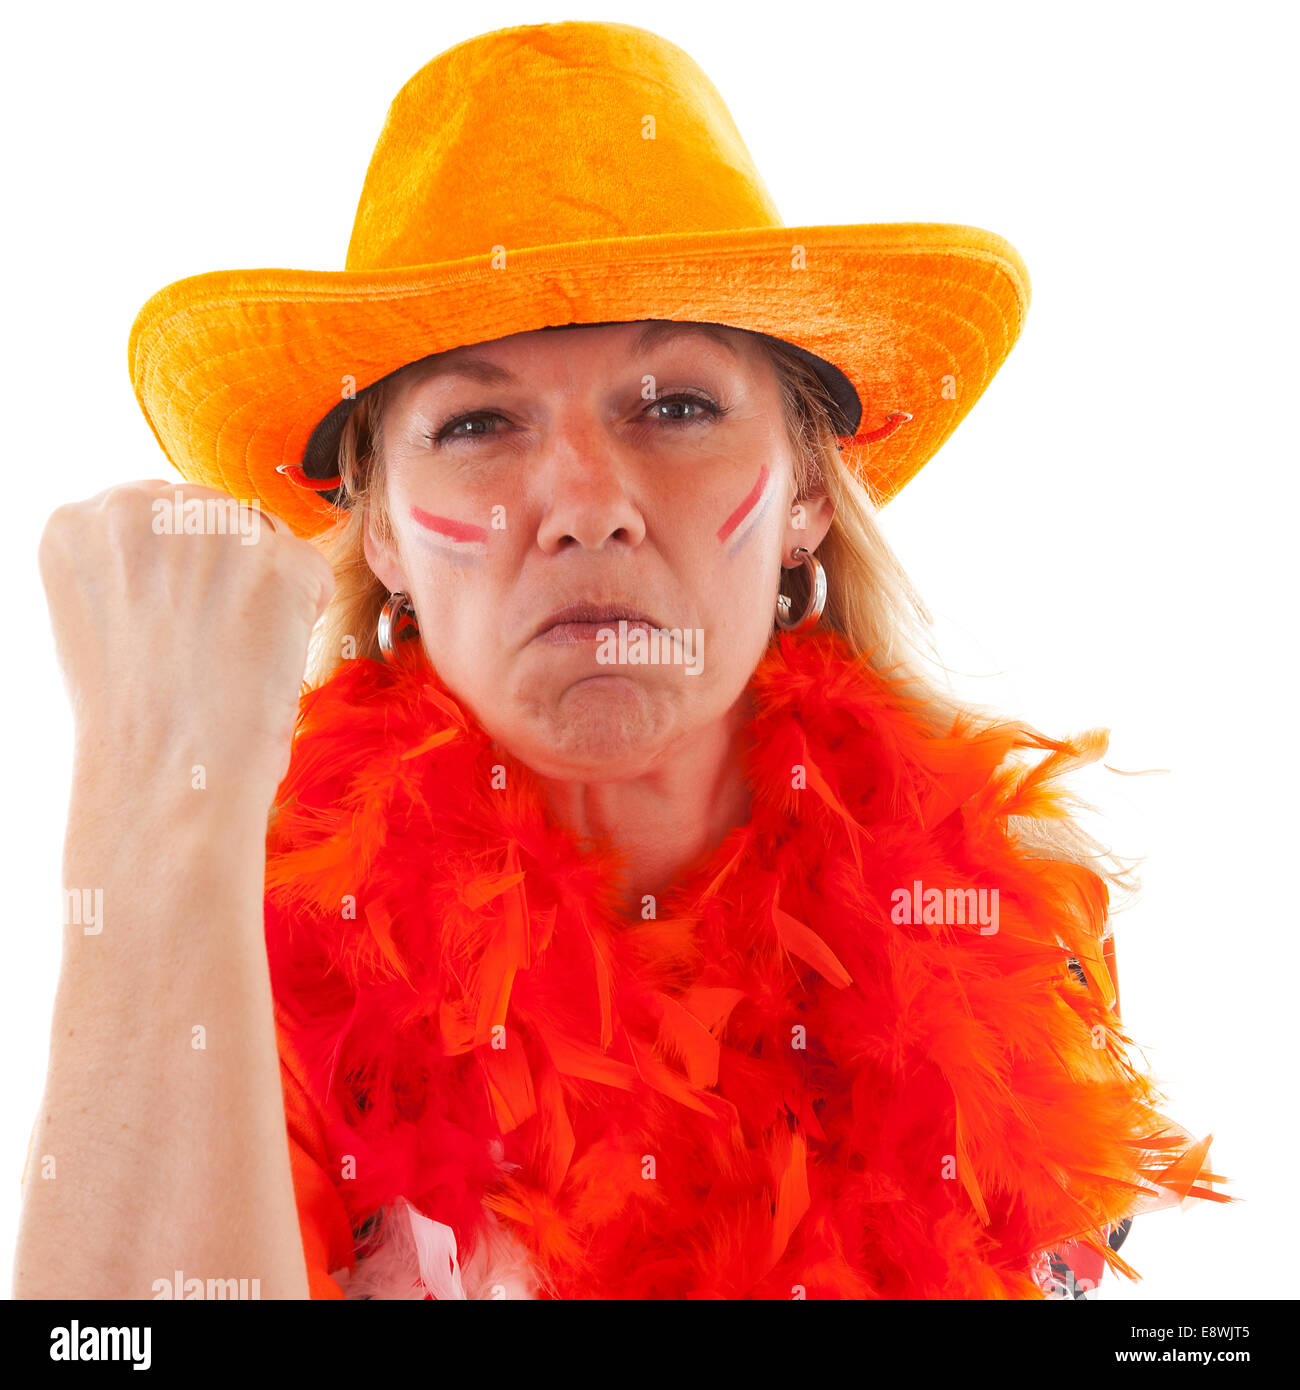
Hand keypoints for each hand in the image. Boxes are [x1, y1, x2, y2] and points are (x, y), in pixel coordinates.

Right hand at [38, 480, 334, 807]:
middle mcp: (139, 506)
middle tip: (207, 647)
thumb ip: (136, 559)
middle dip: (227, 574)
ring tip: (230, 655)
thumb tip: (194, 542)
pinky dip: (304, 618)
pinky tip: (264, 659)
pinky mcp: (280, 561)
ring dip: (265, 592)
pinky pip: (313, 575)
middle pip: (218, 516)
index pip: (162, 510)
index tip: (171, 624)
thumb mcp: (100, 613)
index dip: (181, 574)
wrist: (170, 776)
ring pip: (268, 542)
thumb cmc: (136, 718)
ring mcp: (213, 529)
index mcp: (79, 520)